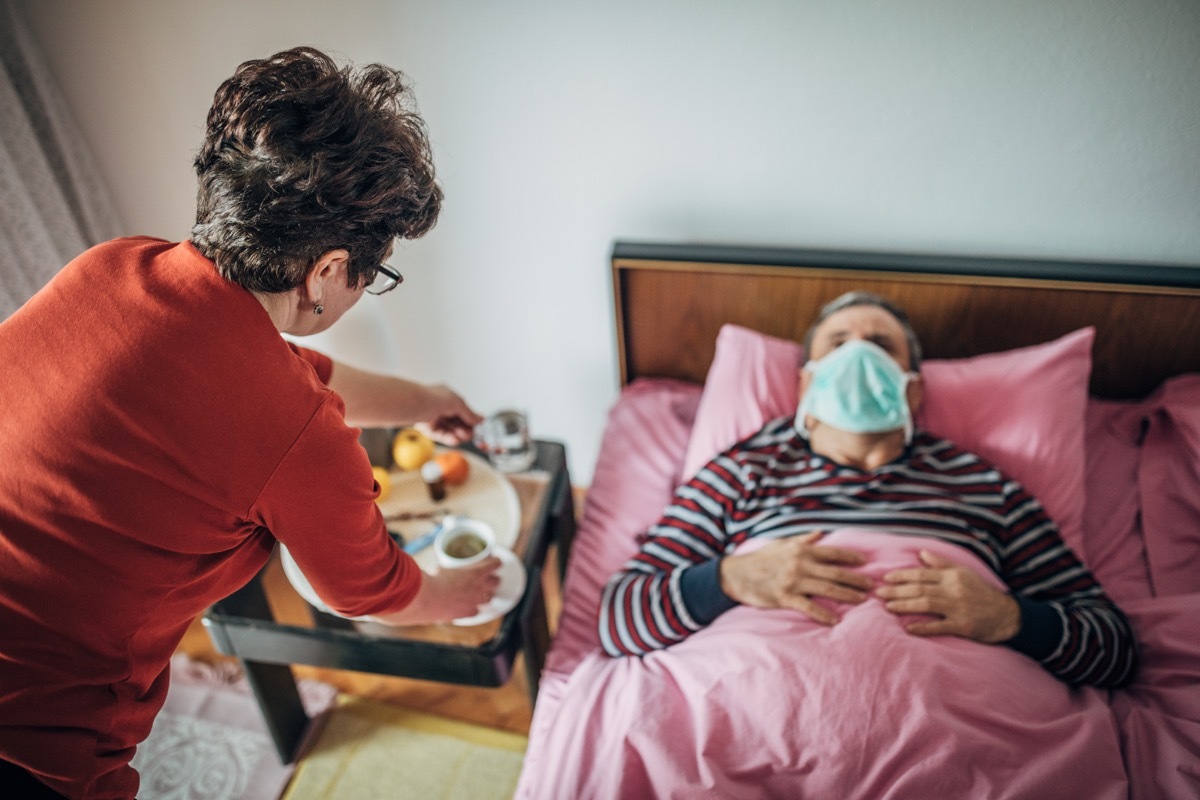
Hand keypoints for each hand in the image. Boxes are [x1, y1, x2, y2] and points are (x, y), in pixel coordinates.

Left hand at [368, 556, 500, 625]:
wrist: (411, 600)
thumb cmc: (403, 607)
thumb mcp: (395, 609)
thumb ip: (380, 606)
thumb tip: (353, 606)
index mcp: (449, 613)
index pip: (465, 611)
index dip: (470, 606)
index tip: (474, 604)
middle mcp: (461, 604)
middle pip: (480, 598)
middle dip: (486, 592)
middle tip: (491, 589)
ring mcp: (467, 590)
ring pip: (486, 584)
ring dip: (491, 578)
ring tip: (497, 575)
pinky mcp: (468, 576)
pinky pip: (484, 568)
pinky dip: (491, 564)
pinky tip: (497, 559)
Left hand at [415, 384, 482, 444]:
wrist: (411, 404)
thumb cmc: (431, 398)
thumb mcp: (456, 403)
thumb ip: (469, 413)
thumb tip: (481, 419)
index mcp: (447, 396)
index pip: (463, 409)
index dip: (470, 419)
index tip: (478, 427)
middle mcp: (440, 406)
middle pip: (456, 421)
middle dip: (464, 428)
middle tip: (471, 434)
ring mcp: (433, 417)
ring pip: (449, 429)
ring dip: (457, 434)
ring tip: (463, 438)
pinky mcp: (426, 427)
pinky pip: (440, 434)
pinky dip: (448, 438)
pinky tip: (455, 440)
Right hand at [718, 532, 871, 624]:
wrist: (737, 574)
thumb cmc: (761, 559)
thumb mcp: (782, 544)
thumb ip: (803, 540)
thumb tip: (820, 534)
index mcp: (801, 550)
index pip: (832, 553)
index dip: (850, 558)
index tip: (865, 562)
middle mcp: (800, 564)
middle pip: (835, 572)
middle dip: (856, 579)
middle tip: (872, 586)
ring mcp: (793, 581)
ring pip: (827, 588)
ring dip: (847, 595)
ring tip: (862, 600)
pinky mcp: (785, 597)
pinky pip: (809, 607)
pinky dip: (824, 614)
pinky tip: (835, 621)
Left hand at [876, 549, 1019, 642]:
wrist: (1007, 615)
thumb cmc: (982, 592)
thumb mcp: (964, 573)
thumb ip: (941, 564)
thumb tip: (921, 553)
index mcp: (952, 576)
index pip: (922, 574)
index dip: (902, 576)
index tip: (885, 578)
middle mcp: (953, 590)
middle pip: (920, 588)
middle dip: (897, 591)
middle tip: (878, 593)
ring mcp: (958, 608)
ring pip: (926, 604)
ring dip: (905, 605)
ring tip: (887, 607)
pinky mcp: (963, 626)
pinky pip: (939, 627)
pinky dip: (923, 627)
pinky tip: (908, 628)